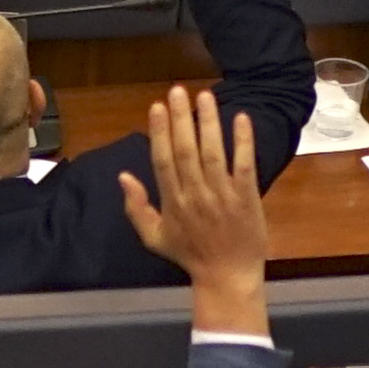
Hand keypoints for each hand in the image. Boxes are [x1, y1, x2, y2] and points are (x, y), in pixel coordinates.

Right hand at [113, 83, 272, 326]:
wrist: (227, 277)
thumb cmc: (190, 255)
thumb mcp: (155, 237)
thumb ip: (137, 208)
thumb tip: (122, 176)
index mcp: (172, 202)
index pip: (162, 160)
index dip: (159, 132)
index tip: (157, 106)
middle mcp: (195, 195)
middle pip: (185, 151)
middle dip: (180, 119)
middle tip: (178, 91)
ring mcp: (222, 195)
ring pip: (212, 153)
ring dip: (208, 123)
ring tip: (204, 96)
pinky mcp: (246, 198)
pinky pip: (244, 166)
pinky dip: (242, 142)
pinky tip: (240, 118)